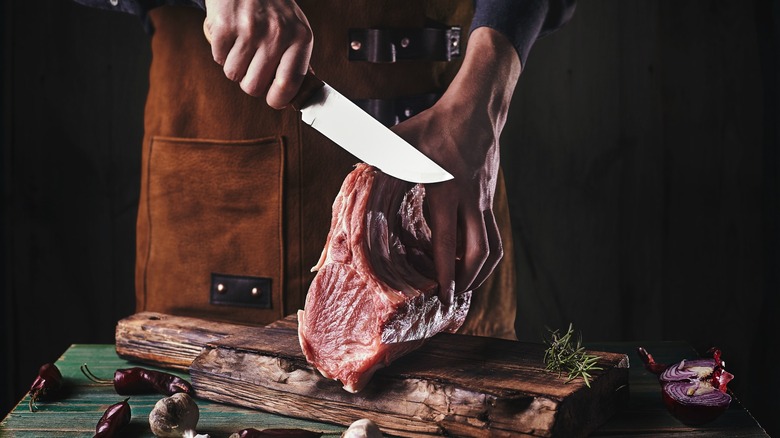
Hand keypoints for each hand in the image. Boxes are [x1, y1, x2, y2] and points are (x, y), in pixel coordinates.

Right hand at [203, 0, 312, 108]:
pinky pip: (218, 58)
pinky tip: (231, 35)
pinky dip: (222, 52)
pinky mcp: (225, 25)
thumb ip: (296, 62)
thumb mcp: (296, 29)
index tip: (272, 100)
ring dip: (234, 65)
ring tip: (242, 45)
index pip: (288, 85)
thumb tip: (294, 98)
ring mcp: (250, 29)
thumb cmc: (273, 7)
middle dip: (249, 82)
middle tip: (252, 65)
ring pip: (233, 75)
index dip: (277, 100)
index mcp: (300, 38)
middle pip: (254, 86)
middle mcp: (277, 34)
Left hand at [391, 27, 521, 304]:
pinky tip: (469, 260)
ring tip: (465, 287)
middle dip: (469, 281)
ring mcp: (485, 200)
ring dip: (482, 272)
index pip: (448, 241)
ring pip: (493, 247)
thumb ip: (378, 162)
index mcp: (447, 190)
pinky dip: (484, 253)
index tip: (443, 295)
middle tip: (455, 299)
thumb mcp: (401, 142)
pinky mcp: (490, 198)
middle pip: (480, 252)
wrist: (476, 110)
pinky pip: (493, 234)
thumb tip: (355, 178)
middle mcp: (471, 200)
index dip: (446, 272)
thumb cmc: (435, 125)